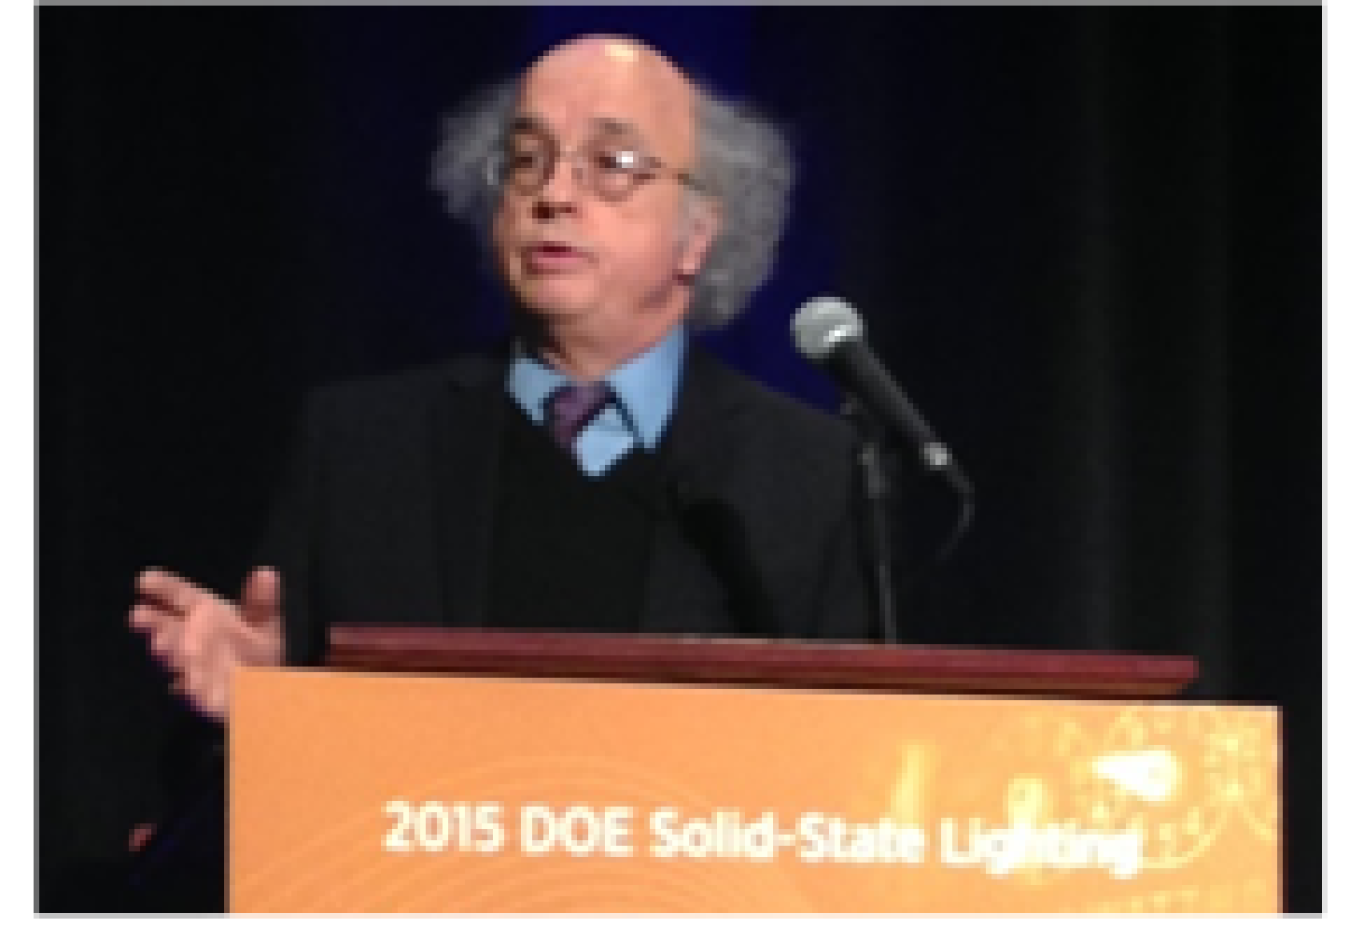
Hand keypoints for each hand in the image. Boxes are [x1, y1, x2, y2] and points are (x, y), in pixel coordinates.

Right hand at [129, 567, 283, 721]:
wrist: (265, 695)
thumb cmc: (257, 655)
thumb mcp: (264, 624)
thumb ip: (262, 600)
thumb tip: (266, 572)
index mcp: (208, 615)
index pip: (181, 597)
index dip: (164, 588)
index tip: (145, 579)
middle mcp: (195, 638)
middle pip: (171, 628)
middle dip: (157, 623)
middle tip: (140, 616)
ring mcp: (195, 667)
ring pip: (180, 657)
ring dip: (171, 651)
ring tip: (160, 643)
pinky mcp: (202, 695)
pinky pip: (196, 689)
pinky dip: (191, 685)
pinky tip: (184, 683)